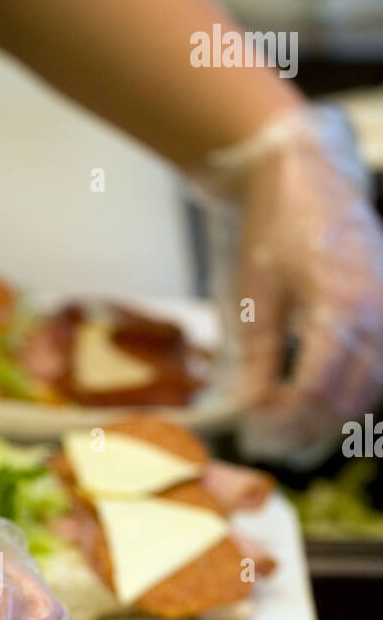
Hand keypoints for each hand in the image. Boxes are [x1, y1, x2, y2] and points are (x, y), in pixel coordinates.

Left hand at [202, 107, 382, 462]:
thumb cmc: (279, 226)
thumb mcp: (256, 294)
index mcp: (342, 305)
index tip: (253, 432)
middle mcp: (379, 312)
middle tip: (264, 443)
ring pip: (368, 392)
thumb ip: (258, 357)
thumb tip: (251, 409)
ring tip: (284, 430)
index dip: (284, 420)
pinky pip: (378, 371)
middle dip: (304, 429)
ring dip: (328, 419)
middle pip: (347, 399)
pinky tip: (312, 405)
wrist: (310, 176)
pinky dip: (347, 396)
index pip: (317, 390)